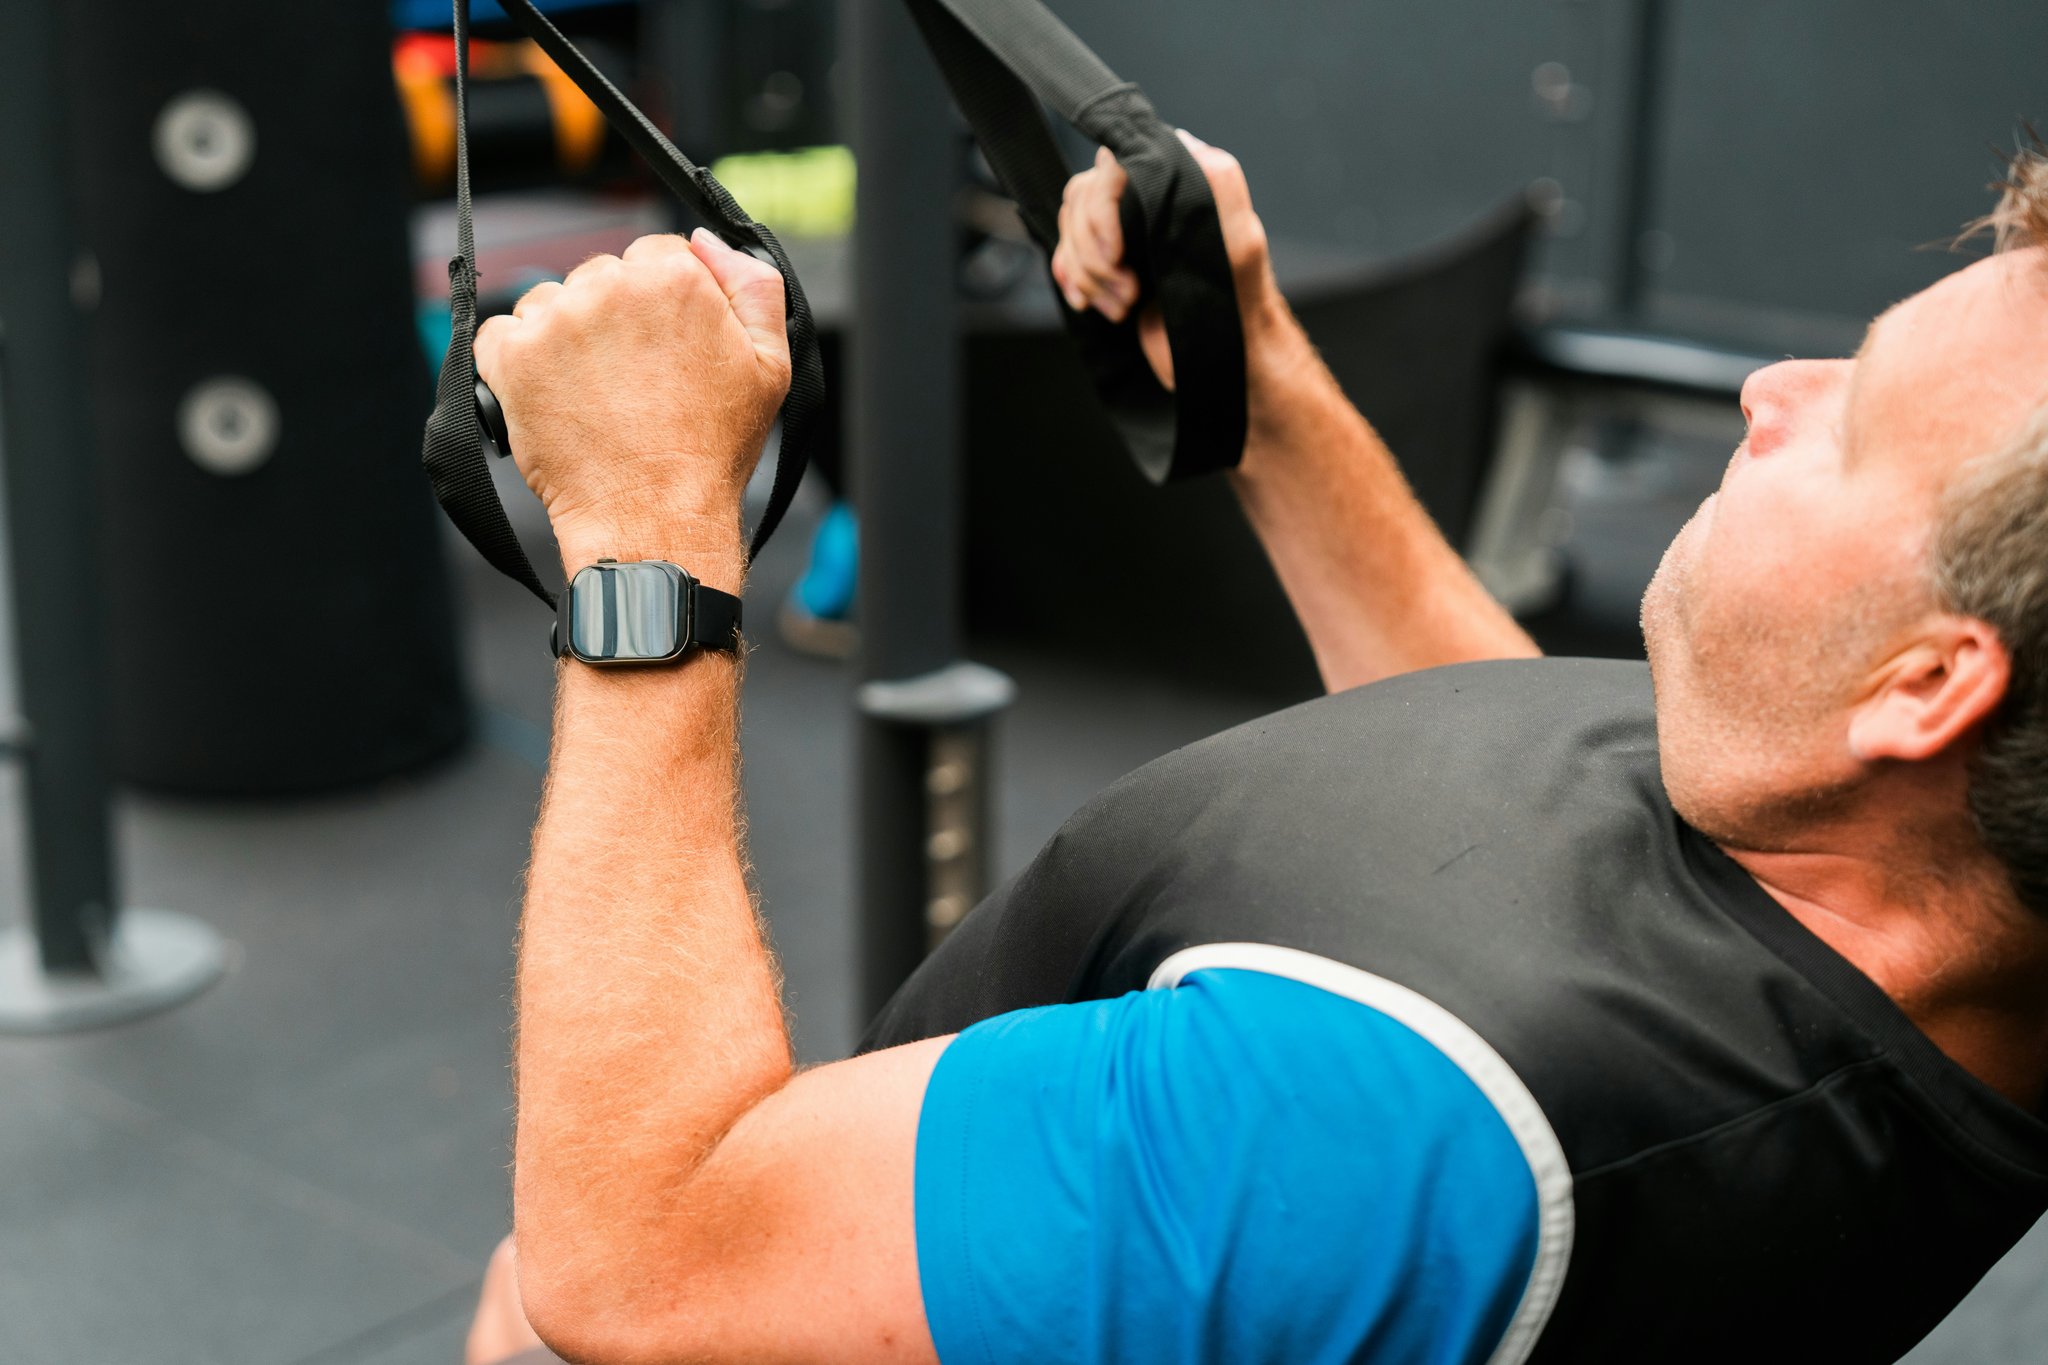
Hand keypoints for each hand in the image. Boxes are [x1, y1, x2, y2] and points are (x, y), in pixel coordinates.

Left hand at [474, 230, 791, 564]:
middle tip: (632, 380)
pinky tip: (553, 397)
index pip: (656, 254)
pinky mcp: (511, 356)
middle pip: (602, 275)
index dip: (663, 303)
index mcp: (674, 277)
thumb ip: (753, 285)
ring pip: (552, 303)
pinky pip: (501, 334)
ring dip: (565, 338)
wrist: (653, 516)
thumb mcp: (772, 365)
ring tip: (594, 395)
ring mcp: (555, 320)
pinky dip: (518, 362)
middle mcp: (609, 286)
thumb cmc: (712, 451)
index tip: (664, 346)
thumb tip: (708, 241)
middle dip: (612, 317)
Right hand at [1049, 130, 1280, 388]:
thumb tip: (1180, 140)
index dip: (1101, 212)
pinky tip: (1091, 304)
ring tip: (1125, 305)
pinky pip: (1067, 259)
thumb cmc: (1238, 305)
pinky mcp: (1110, 268)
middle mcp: (1146, 203)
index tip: (1118, 254)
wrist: (1224, 360)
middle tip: (1130, 290)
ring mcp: (1124, 235)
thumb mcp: (1241, 240)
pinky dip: (1074, 283)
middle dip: (1094, 254)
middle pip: (1080, 200)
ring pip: (1069, 231)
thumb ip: (1219, 183)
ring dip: (1088, 276)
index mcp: (1174, 187)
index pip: (1108, 170)